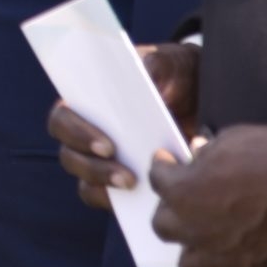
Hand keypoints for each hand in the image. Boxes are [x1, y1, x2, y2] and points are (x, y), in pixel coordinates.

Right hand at [51, 40, 199, 209]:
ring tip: (134, 185)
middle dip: (92, 166)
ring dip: (104, 184)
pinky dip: (120, 203)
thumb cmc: (176, 74)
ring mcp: (103, 160)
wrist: (204, 99)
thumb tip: (145, 75)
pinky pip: (108, 200)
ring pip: (85, 181)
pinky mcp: (123, 183)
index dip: (76, 133)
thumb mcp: (170, 63)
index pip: (62, 117)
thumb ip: (155, 64)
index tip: (107, 145)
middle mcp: (88, 133)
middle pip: (69, 154)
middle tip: (124, 173)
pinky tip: (142, 203)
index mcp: (87, 101)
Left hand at [150, 124, 266, 266]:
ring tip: (203, 238)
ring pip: (189, 265)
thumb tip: (198, 153)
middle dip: (170, 210)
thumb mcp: (228, 138)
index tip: (170, 162)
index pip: (157, 179)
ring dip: (192, 251)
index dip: (163, 167)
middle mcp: (194, 228)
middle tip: (185, 199)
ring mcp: (222, 254)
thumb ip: (206, 152)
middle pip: (163, 226)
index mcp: (182, 191)